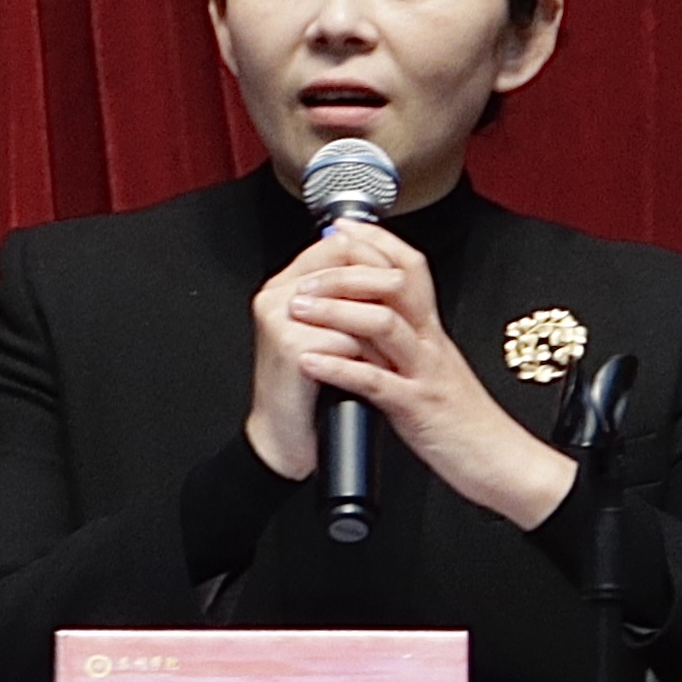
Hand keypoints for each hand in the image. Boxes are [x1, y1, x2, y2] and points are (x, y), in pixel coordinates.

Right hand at [244, 227, 377, 478]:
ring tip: (390, 347)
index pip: (339, 244)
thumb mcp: (327, 332)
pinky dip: (365, 358)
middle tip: (404, 307)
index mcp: (285, 285)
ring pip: (351, 302)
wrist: (286, 436)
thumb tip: (385, 267)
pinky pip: (347, 340)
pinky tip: (366, 372)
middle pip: (345, 264)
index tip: (399, 275)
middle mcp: (277, 295)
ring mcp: (281, 319)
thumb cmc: (308, 387)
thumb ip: (345, 297)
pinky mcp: (290, 347)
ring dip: (378, 326)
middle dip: (383, 285)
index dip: (377, 256)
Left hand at [272, 222, 579, 529]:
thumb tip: (364, 321)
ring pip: (384, 323)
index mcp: (433, 332)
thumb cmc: (465, 423)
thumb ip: (403, 345)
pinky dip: (340, 367)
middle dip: (345, 272)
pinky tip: (311, 360)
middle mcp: (430, 343)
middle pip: (393, 284)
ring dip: (336, 310)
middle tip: (305, 277)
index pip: (408, 268)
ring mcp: (424, 373)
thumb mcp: (434, 372)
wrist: (501, 462)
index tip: (339, 227)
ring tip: (298, 309)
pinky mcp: (417, 408)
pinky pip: (376, 380)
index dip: (374, 241)